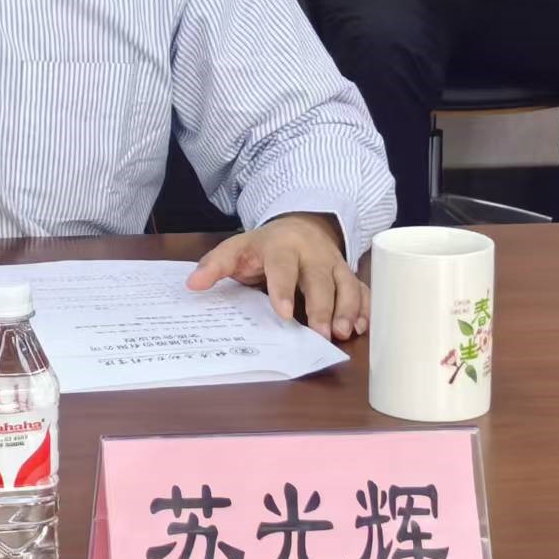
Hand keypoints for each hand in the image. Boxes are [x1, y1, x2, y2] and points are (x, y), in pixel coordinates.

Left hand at [185, 213, 369, 340]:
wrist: (301, 225)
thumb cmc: (264, 246)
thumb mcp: (237, 249)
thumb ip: (215, 265)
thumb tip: (192, 284)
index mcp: (282, 247)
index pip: (283, 267)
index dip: (283, 290)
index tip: (283, 314)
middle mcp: (312, 254)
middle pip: (321, 279)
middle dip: (322, 306)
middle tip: (323, 334)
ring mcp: (334, 264)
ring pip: (346, 284)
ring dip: (348, 309)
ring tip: (346, 333)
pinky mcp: (349, 274)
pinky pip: (363, 289)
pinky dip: (366, 307)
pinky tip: (365, 327)